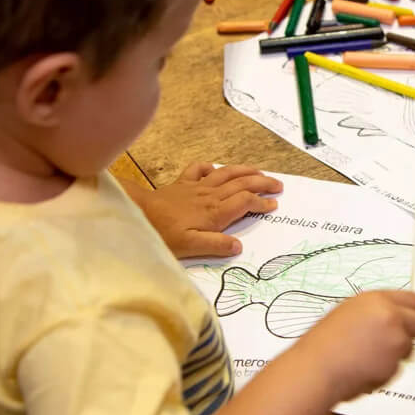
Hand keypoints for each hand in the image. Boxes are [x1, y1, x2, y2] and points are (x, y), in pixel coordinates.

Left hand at [125, 162, 282, 257]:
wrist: (137, 214)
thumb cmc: (163, 233)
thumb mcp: (190, 247)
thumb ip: (216, 245)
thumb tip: (238, 246)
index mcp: (215, 212)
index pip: (245, 203)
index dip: (261, 202)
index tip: (274, 205)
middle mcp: (210, 196)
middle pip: (242, 184)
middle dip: (262, 183)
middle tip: (278, 185)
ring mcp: (196, 187)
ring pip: (226, 173)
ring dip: (245, 171)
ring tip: (260, 172)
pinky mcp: (182, 183)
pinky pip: (199, 169)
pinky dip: (210, 167)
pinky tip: (215, 169)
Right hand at [296, 290, 414, 402]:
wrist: (319, 368)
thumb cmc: (326, 342)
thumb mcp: (349, 313)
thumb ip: (376, 312)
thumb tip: (397, 316)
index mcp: (377, 299)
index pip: (412, 298)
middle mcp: (390, 317)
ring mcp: (395, 341)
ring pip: (408, 348)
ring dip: (396, 353)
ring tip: (366, 356)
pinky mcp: (395, 365)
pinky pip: (396, 367)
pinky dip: (385, 370)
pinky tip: (364, 369)